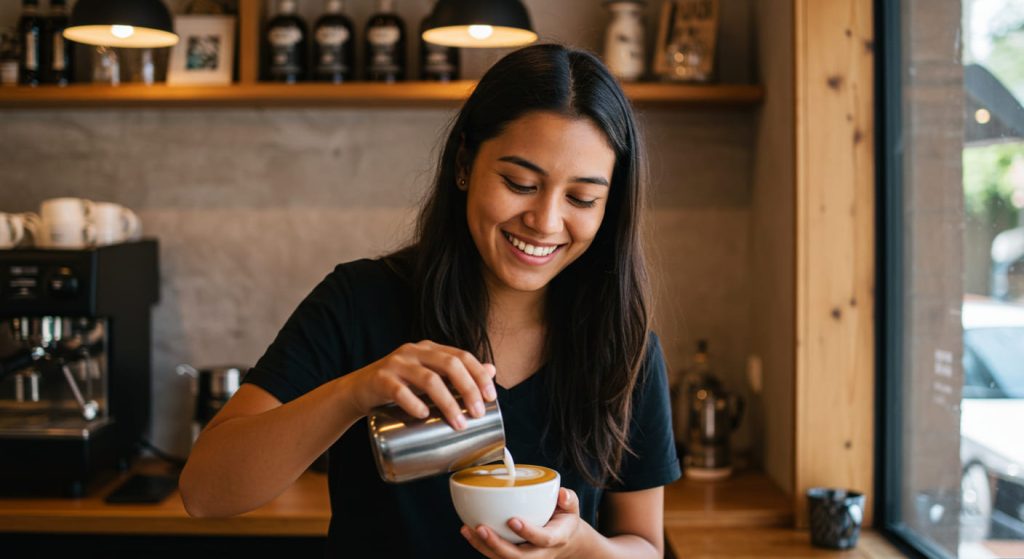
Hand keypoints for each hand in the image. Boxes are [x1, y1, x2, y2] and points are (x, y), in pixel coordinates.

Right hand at [343, 340, 496, 428]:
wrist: (358, 390)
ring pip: (428, 379)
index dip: (479, 375)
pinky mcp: (379, 379)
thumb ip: (456, 374)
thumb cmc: (399, 385)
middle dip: (468, 389)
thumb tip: (491, 370)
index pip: (461, 355)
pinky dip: (413, 403)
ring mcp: (396, 364)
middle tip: (478, 413)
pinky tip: (423, 415)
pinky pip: (398, 390)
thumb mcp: (429, 377)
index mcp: (429, 349)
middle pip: (449, 365)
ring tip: (458, 423)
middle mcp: (414, 351)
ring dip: (447, 402)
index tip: (491, 397)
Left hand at [461, 488, 583, 558]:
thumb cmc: (564, 521)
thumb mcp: (572, 508)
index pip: (543, 539)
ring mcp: (526, 558)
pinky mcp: (513, 558)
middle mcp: (539, 554)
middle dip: (497, 545)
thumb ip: (568, 499)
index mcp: (555, 539)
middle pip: (518, 558)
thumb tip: (561, 494)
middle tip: (481, 528)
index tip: (512, 520)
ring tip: (467, 529)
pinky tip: (467, 531)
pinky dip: (480, 546)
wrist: (564, 542)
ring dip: (483, 546)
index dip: (528, 532)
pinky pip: (495, 557)